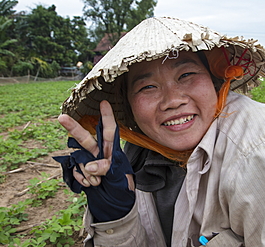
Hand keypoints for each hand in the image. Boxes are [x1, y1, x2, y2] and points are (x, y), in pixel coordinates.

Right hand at [54, 100, 134, 221]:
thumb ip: (107, 168)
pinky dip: (81, 179)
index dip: (107, 117)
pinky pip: (75, 171)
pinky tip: (90, 184)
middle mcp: (99, 152)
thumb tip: (89, 165)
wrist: (114, 201)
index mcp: (112, 149)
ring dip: (87, 173)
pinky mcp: (81, 171)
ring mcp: (88, 161)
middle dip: (73, 128)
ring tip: (99, 183)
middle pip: (85, 138)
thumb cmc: (122, 185)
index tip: (104, 103)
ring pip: (79, 160)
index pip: (110, 131)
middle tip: (61, 117)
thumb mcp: (120, 177)